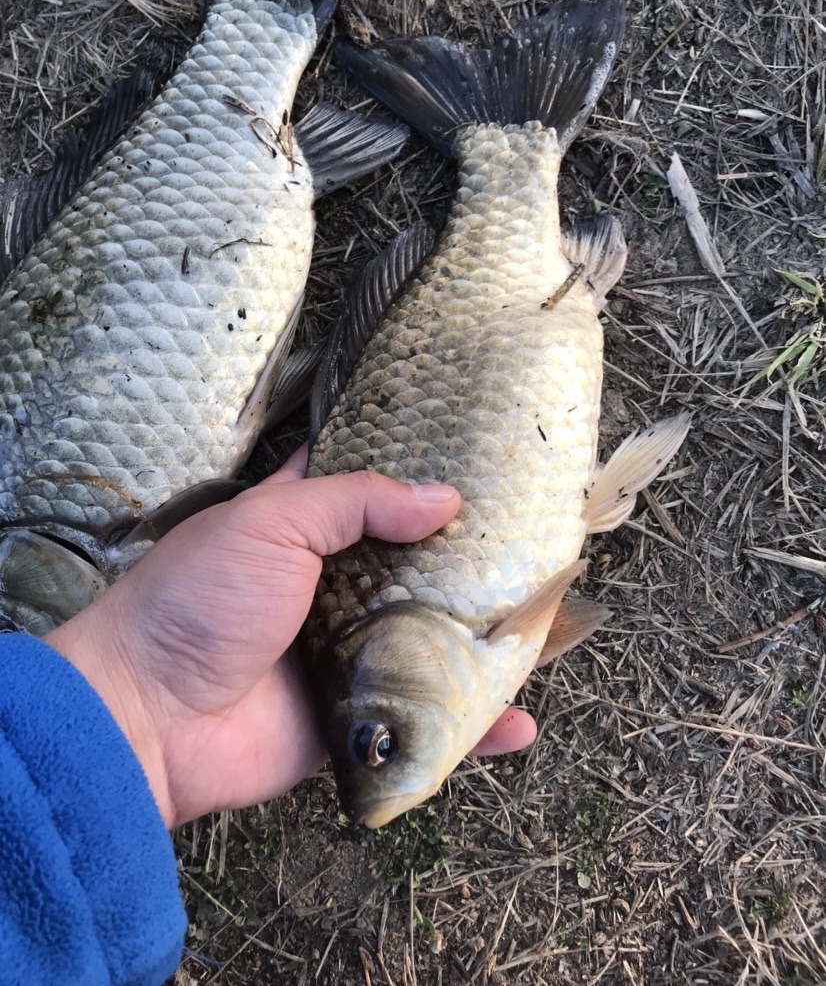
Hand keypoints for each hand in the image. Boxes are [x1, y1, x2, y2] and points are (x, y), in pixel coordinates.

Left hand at [45, 448, 535, 827]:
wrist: (148, 720)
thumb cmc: (197, 603)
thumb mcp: (270, 525)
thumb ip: (356, 503)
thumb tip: (445, 499)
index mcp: (304, 527)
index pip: (369, 485)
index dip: (418, 469)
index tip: (482, 451)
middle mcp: (332, 586)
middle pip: (414, 565)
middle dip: (468, 557)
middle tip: (538, 539)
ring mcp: (346, 653)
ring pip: (429, 642)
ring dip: (481, 641)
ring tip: (546, 627)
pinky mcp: (354, 717)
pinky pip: (422, 722)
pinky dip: (470, 729)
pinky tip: (518, 725)